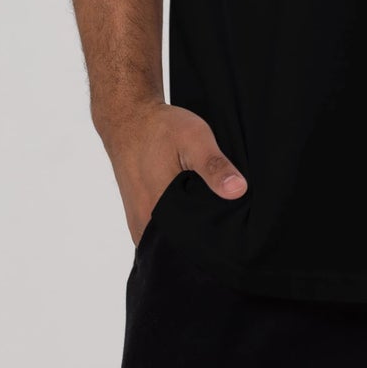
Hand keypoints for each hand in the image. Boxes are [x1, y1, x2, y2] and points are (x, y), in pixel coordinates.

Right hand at [95, 101, 247, 245]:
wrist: (128, 119)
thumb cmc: (161, 128)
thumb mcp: (194, 138)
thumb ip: (214, 166)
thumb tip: (238, 190)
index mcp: (158, 211)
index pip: (188, 248)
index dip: (211, 247)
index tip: (232, 242)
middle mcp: (144, 224)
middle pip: (178, 249)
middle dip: (201, 245)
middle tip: (226, 232)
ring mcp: (138, 222)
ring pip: (167, 242)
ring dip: (187, 237)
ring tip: (211, 224)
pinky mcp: (137, 216)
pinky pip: (159, 233)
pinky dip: (175, 228)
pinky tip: (192, 215)